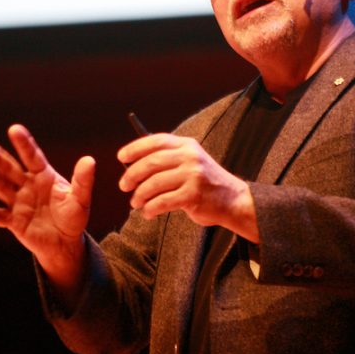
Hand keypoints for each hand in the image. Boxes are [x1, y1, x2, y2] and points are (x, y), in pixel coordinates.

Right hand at [0, 124, 94, 299]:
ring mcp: (18, 203)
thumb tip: (89, 160)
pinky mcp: (13, 222)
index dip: (24, 144)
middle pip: (11, 170)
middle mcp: (27, 185)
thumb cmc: (73, 216)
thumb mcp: (80, 198)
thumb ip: (83, 181)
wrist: (65, 243)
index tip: (14, 129)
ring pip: (3, 189)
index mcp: (43, 175)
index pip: (32, 156)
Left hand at [118, 134, 258, 242]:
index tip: (121, 157)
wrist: (233, 200)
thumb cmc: (205, 183)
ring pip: (154, 184)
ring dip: (139, 195)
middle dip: (132, 175)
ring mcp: (193, 175)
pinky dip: (150, 208)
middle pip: (151, 162)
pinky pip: (162, 201)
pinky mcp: (193, 195)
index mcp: (187, 145)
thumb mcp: (191, 162)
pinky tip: (148, 212)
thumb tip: (132, 166)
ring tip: (135, 203)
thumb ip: (168, 160)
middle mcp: (190, 157)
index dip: (136, 148)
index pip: (156, 141)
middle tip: (124, 186)